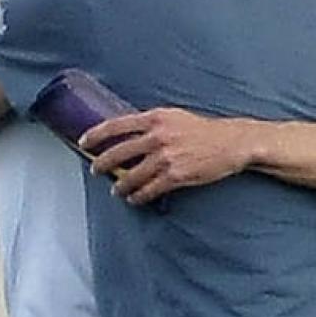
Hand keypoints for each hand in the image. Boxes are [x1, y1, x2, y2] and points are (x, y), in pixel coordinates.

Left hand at [81, 108, 256, 205]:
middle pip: (119, 153)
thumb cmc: (204, 130)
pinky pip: (149, 189)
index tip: (84, 142)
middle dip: (102, 164)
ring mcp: (166, 157)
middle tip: (96, 170)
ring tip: (117, 191)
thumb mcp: (175, 117)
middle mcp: (157, 137)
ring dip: (120, 186)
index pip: (116, 125)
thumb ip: (152, 124)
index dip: (96, 135)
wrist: (232, 143)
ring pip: (132, 175)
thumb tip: (130, 133)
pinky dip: (139, 196)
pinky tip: (135, 199)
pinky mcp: (176, 176)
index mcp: (155, 119)